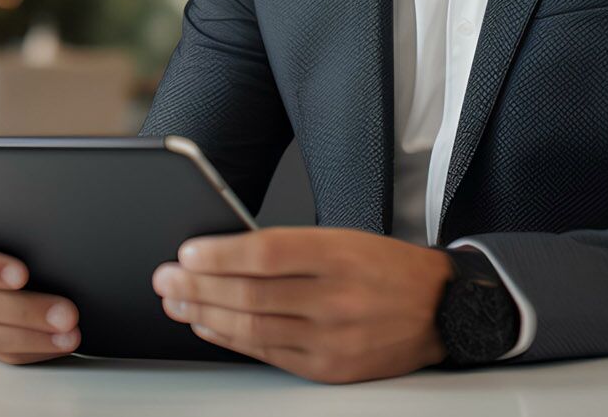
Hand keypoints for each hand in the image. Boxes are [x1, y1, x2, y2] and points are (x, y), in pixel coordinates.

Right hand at [0, 223, 80, 364]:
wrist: (38, 243)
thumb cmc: (22, 222)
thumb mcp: (17, 212)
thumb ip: (18, 216)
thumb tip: (45, 213)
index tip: (23, 274)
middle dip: (24, 310)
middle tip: (66, 312)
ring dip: (33, 336)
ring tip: (69, 332)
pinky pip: (6, 352)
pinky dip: (36, 350)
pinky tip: (61, 342)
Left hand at [152, 227, 450, 383]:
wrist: (441, 309)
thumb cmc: (386, 268)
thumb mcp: (344, 239)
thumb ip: (289, 247)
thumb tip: (224, 251)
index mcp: (340, 255)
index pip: (266, 253)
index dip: (219, 255)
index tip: (187, 252)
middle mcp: (336, 298)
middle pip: (251, 294)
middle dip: (199, 287)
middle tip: (166, 279)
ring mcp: (333, 338)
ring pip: (253, 327)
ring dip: (206, 315)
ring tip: (178, 302)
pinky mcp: (330, 369)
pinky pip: (268, 354)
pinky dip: (232, 340)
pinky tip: (209, 327)